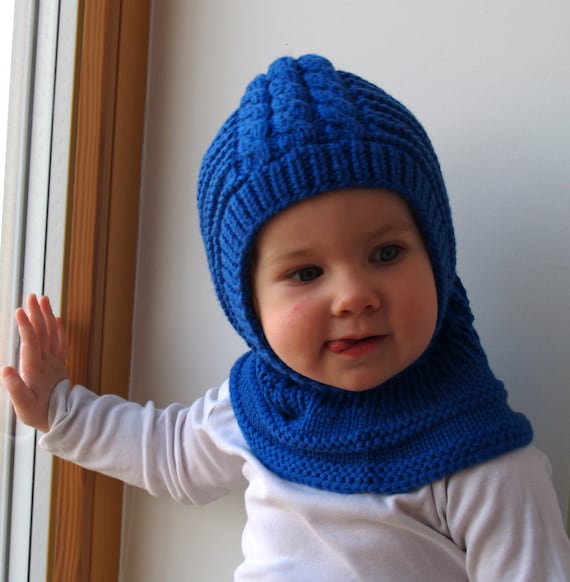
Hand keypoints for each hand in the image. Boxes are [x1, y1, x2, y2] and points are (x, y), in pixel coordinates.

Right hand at [1, 294, 67, 431]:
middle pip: (42, 333)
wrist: (63, 418)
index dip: (25, 326)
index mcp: (35, 368)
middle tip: (31, 295)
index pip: (30, 342)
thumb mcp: (23, 405)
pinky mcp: (60, 364)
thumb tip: (5, 369)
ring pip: (52, 334)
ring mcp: (55, 361)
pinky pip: (61, 343)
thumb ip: (15, 387)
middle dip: (36, 313)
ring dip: (48, 316)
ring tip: (44, 299)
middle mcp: (47, 361)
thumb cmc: (38, 413)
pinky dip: (59, 329)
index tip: (19, 310)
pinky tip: (57, 318)